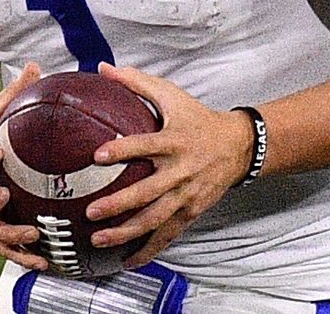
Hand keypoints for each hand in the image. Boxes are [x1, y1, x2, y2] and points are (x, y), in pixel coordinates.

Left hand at [84, 62, 254, 268]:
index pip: (145, 145)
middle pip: (147, 192)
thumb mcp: (171, 95)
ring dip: (126, 232)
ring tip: (99, 239)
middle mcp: (180, 171)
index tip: (96, 155)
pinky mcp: (191, 212)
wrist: (238, 146)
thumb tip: (103, 68)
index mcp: (174, 141)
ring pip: (155, 220)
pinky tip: (127, 261)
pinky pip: (168, 235)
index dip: (122, 150)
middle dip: (119, 204)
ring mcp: (186, 195)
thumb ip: (136, 82)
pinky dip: (148, 250)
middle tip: (91, 211)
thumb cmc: (198, 118)